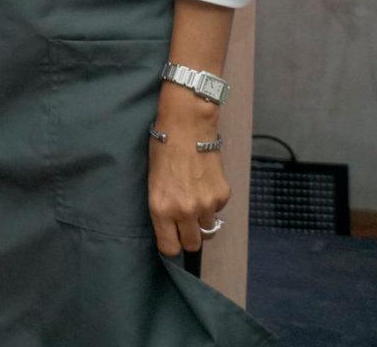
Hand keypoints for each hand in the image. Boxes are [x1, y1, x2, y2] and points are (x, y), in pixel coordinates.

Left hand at [147, 101, 229, 255]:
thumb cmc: (162, 151)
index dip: (171, 245)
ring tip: (194, 198)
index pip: (170, 248)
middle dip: (188, 237)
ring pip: (208, 228)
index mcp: (161, 209)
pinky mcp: (223, 196)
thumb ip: (162, 208)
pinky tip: (203, 184)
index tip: (170, 238)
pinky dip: (212, 203)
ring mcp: (206, 205)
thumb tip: (170, 226)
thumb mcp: (153, 182)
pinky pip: (217, 210)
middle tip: (184, 223)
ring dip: (201, 220)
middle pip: (193, 244)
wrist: (187, 128)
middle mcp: (185, 212)